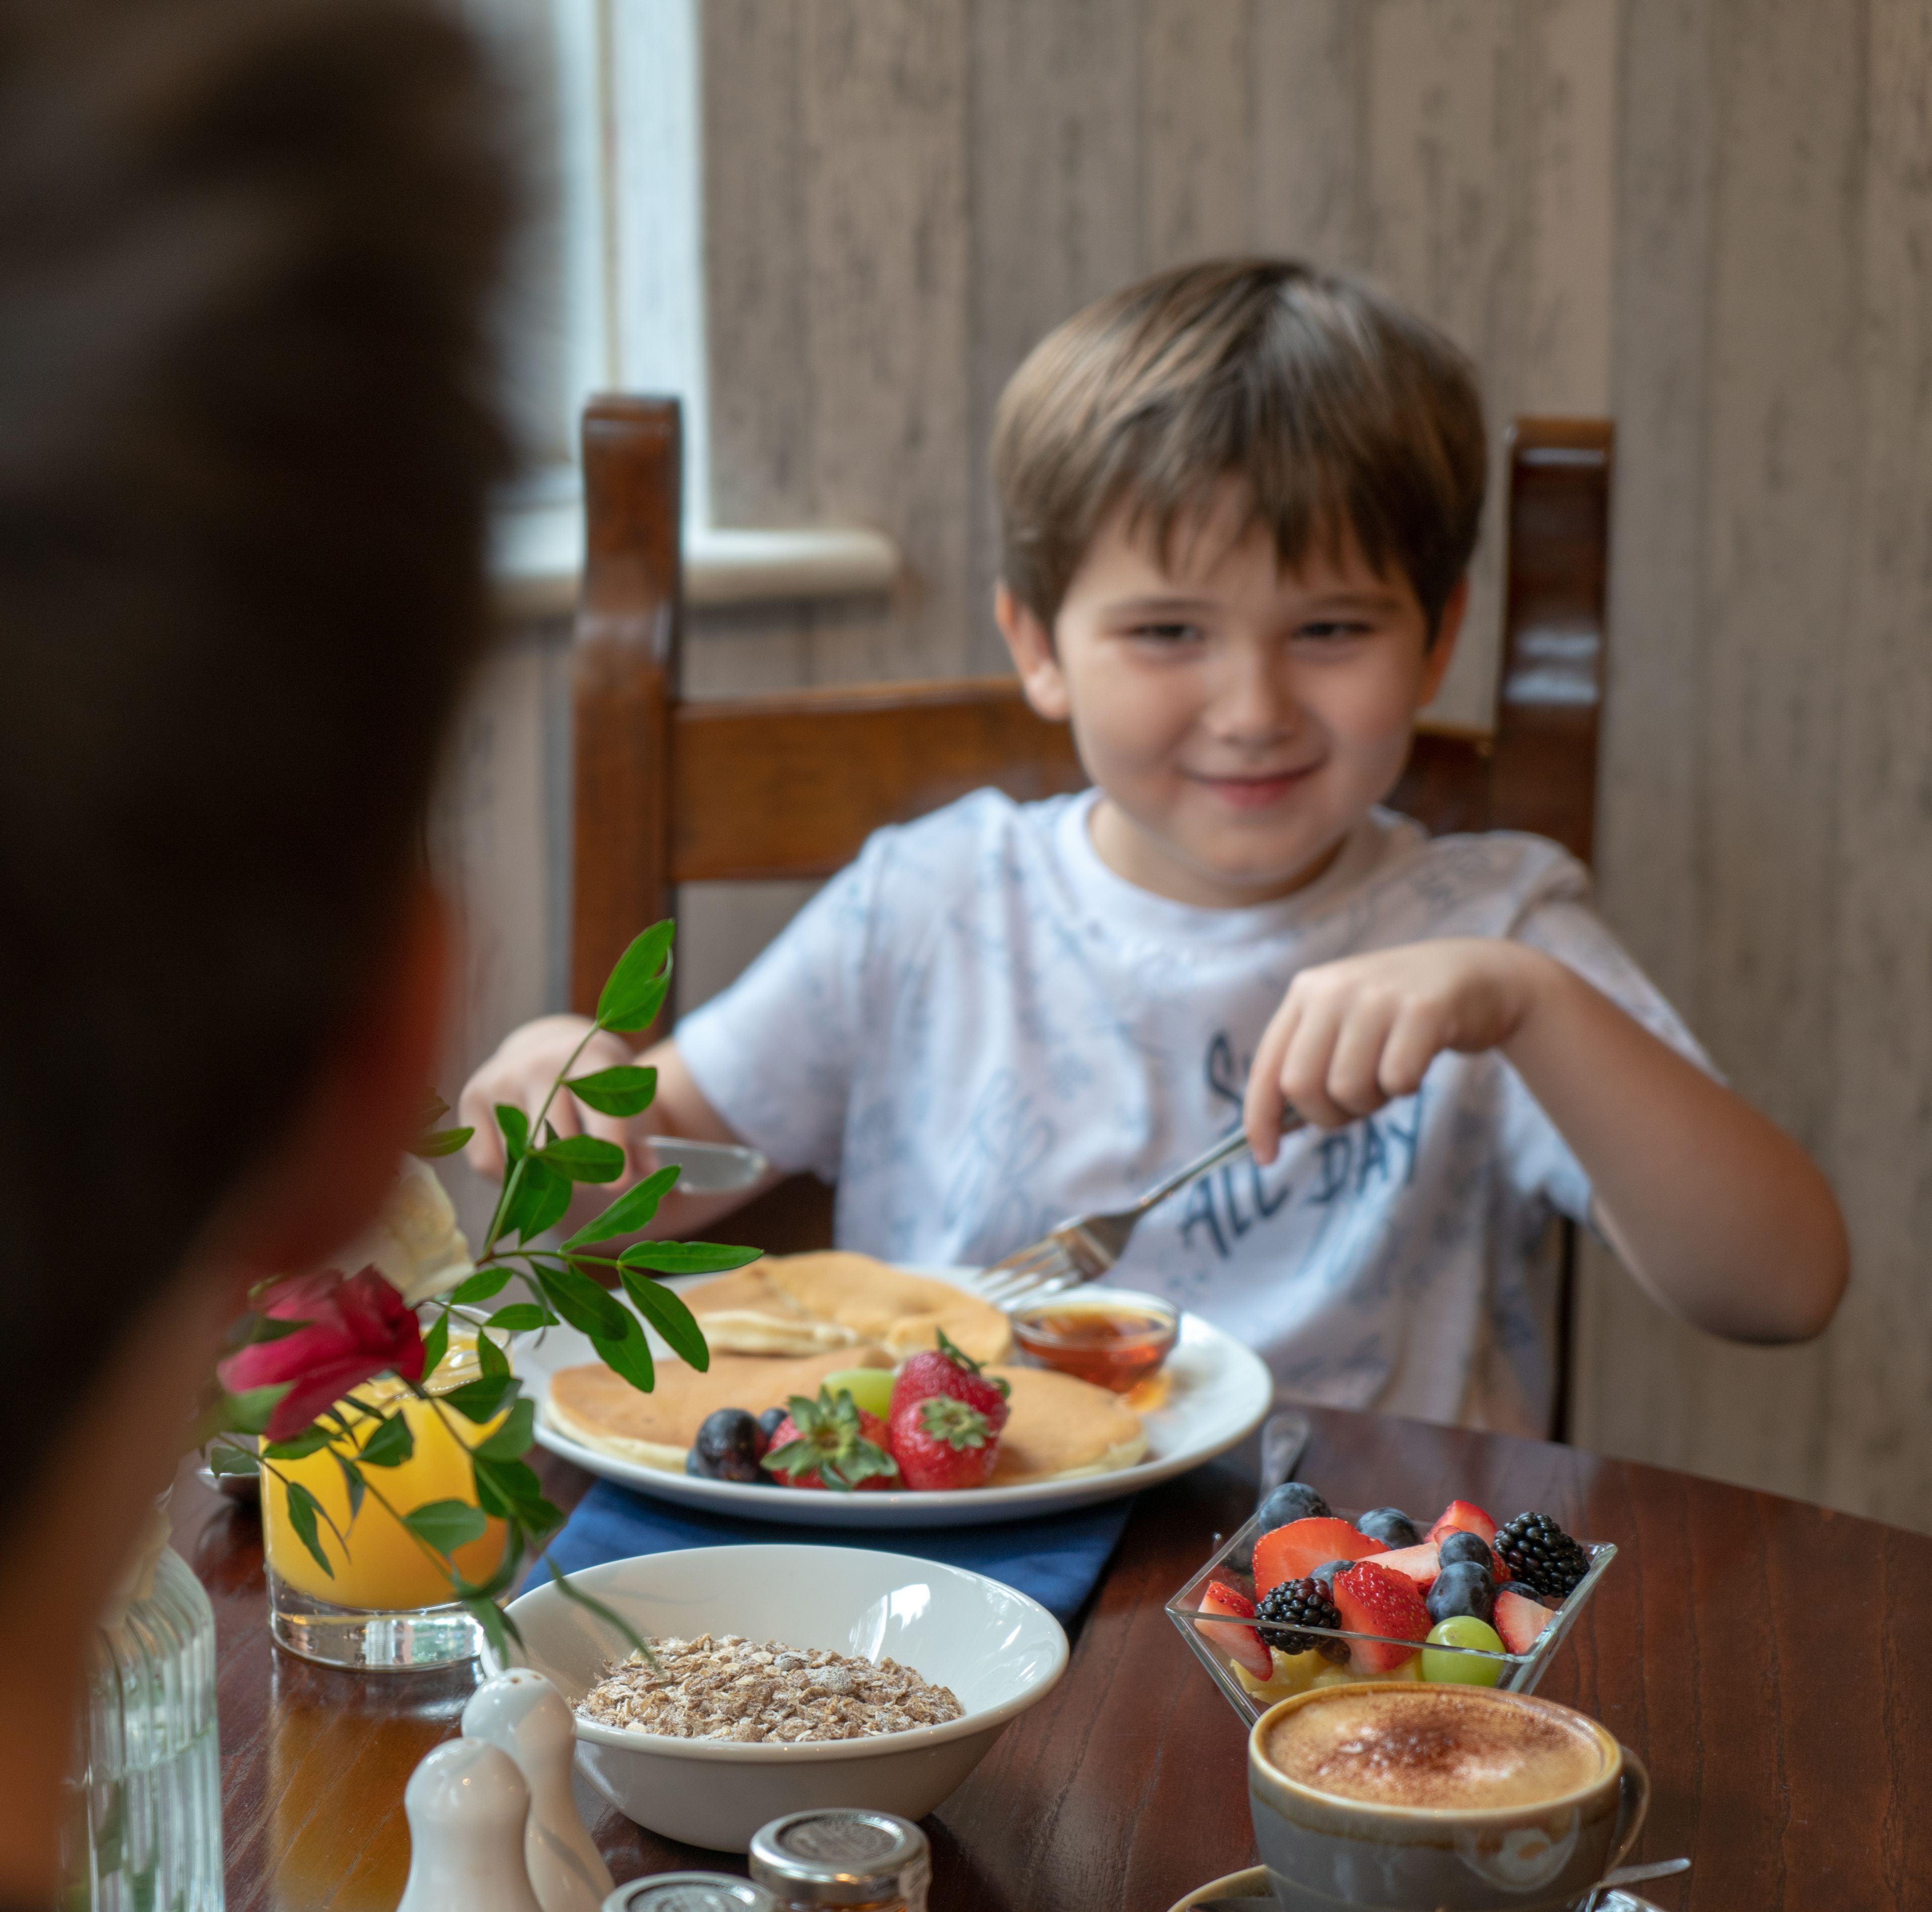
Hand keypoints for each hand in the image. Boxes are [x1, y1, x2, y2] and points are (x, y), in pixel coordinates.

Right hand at [458, 1014, 644, 1178]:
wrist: (549, 1054)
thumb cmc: (597, 1089)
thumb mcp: (626, 1106)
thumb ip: (639, 1143)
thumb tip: (646, 1168)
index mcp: (592, 1057)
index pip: (602, 1116)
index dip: (611, 1155)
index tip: (617, 1184)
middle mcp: (543, 1063)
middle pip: (560, 1146)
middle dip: (579, 1175)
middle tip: (587, 1177)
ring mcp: (502, 1077)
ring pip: (524, 1158)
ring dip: (543, 1178)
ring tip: (558, 1162)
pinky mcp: (472, 1097)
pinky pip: (490, 1163)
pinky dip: (509, 1176)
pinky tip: (526, 1158)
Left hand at [1244, 938, 1554, 1156]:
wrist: (1477, 974)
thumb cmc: (1400, 1014)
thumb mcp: (1344, 1025)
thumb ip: (1309, 1064)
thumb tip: (1276, 1128)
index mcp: (1306, 992)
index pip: (1267, 1066)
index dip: (1260, 1119)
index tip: (1265, 1157)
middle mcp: (1334, 988)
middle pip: (1300, 1085)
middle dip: (1326, 1116)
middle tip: (1357, 1105)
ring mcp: (1378, 996)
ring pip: (1347, 1089)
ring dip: (1370, 1103)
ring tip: (1389, 1077)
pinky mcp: (1423, 1010)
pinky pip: (1397, 1081)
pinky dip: (1406, 1089)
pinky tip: (1417, 1063)